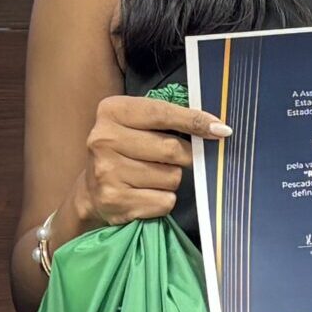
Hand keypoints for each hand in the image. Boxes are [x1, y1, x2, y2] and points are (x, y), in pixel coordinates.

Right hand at [66, 95, 229, 232]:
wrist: (90, 191)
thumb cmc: (124, 151)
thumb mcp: (137, 124)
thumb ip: (168, 120)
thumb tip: (217, 128)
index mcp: (112, 111)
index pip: (162, 113)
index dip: (194, 121)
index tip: (220, 129)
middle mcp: (104, 139)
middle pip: (171, 149)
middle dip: (185, 156)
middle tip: (177, 159)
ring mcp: (108, 171)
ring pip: (171, 177)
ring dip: (171, 180)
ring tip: (152, 178)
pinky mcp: (115, 200)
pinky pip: (164, 201)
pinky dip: (164, 200)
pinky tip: (146, 195)